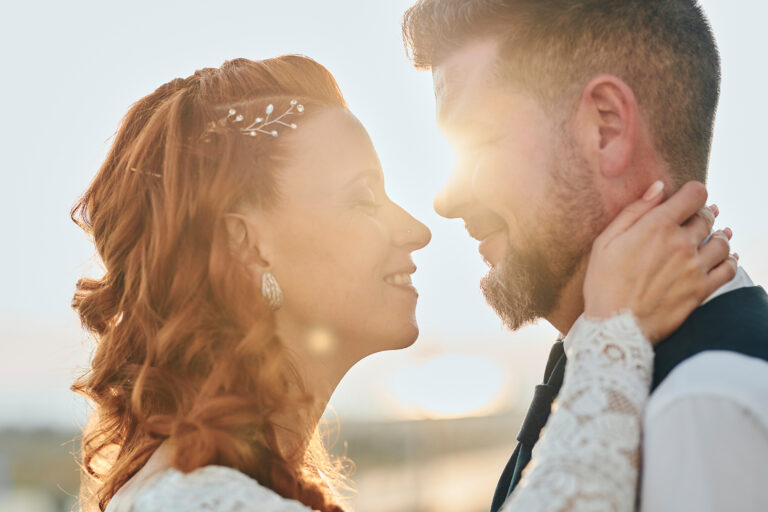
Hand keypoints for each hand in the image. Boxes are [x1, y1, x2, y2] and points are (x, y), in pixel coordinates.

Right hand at [584, 181, 737, 343]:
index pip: (695, 194)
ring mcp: (695, 267)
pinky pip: (729, 268)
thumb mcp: (605, 242)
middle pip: (707, 217)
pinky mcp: (702, 290)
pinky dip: (729, 260)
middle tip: (691, 221)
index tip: (685, 199)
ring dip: (717, 236)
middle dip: (699, 215)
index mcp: (657, 226)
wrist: (615, 326)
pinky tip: (723, 258)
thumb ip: (633, 211)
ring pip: (721, 241)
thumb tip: (658, 187)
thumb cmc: (603, 283)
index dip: (692, 192)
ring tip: (710, 238)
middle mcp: (682, 243)